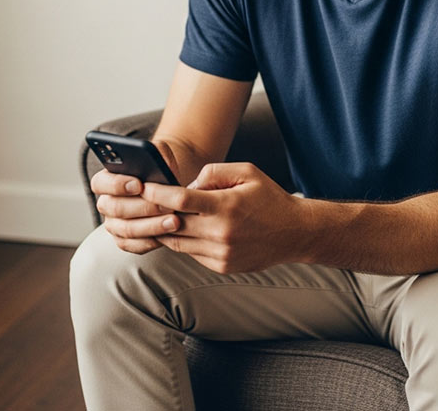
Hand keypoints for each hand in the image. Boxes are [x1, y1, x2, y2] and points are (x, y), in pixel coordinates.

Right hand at [91, 140, 182, 253]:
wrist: (170, 188)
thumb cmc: (161, 169)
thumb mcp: (160, 154)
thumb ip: (156, 153)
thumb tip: (159, 164)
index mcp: (107, 179)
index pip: (100, 183)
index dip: (117, 184)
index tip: (139, 184)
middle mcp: (106, 203)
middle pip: (115, 208)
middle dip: (143, 207)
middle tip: (166, 205)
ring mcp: (113, 224)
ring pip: (126, 229)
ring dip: (152, 226)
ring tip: (175, 221)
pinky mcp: (125, 240)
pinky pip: (134, 246)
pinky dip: (152, 241)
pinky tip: (169, 234)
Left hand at [143, 162, 302, 273]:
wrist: (295, 233)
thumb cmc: (269, 198)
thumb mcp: (246, 172)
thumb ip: (214, 172)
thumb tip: (187, 185)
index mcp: (226, 206)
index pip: (180, 200)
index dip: (157, 193)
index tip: (144, 187)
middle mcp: (221, 233)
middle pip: (173, 224)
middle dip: (156, 212)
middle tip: (142, 202)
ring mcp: (221, 253)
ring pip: (178, 242)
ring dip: (165, 229)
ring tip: (156, 217)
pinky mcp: (222, 266)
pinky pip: (192, 253)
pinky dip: (183, 241)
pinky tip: (182, 230)